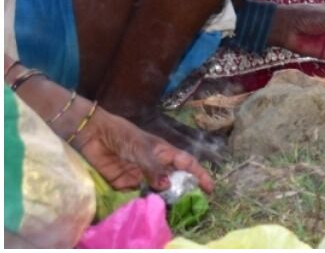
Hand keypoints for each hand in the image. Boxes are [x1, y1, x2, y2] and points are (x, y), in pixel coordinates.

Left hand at [73, 104, 214, 193]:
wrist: (93, 135)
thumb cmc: (123, 135)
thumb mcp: (143, 149)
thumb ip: (154, 168)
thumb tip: (167, 186)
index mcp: (165, 153)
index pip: (187, 164)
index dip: (199, 175)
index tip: (210, 188)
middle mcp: (155, 166)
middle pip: (174, 180)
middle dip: (183, 191)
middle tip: (191, 205)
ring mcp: (141, 176)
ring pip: (157, 191)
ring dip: (163, 199)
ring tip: (171, 209)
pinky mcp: (124, 184)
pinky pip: (137, 195)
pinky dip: (143, 201)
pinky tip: (148, 206)